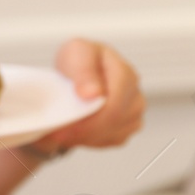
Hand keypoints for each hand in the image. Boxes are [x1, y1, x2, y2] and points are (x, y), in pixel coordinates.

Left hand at [29, 38, 144, 152]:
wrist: (79, 73)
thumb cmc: (79, 61)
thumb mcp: (75, 54)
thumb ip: (83, 72)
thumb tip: (93, 93)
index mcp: (123, 71)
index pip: (116, 101)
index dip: (93, 118)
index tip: (68, 126)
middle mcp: (134, 91)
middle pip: (116, 119)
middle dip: (86, 130)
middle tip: (59, 135)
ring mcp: (135, 110)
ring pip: (115, 133)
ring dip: (87, 136)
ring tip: (64, 131)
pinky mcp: (129, 125)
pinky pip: (115, 139)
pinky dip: (94, 140)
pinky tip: (78, 133)